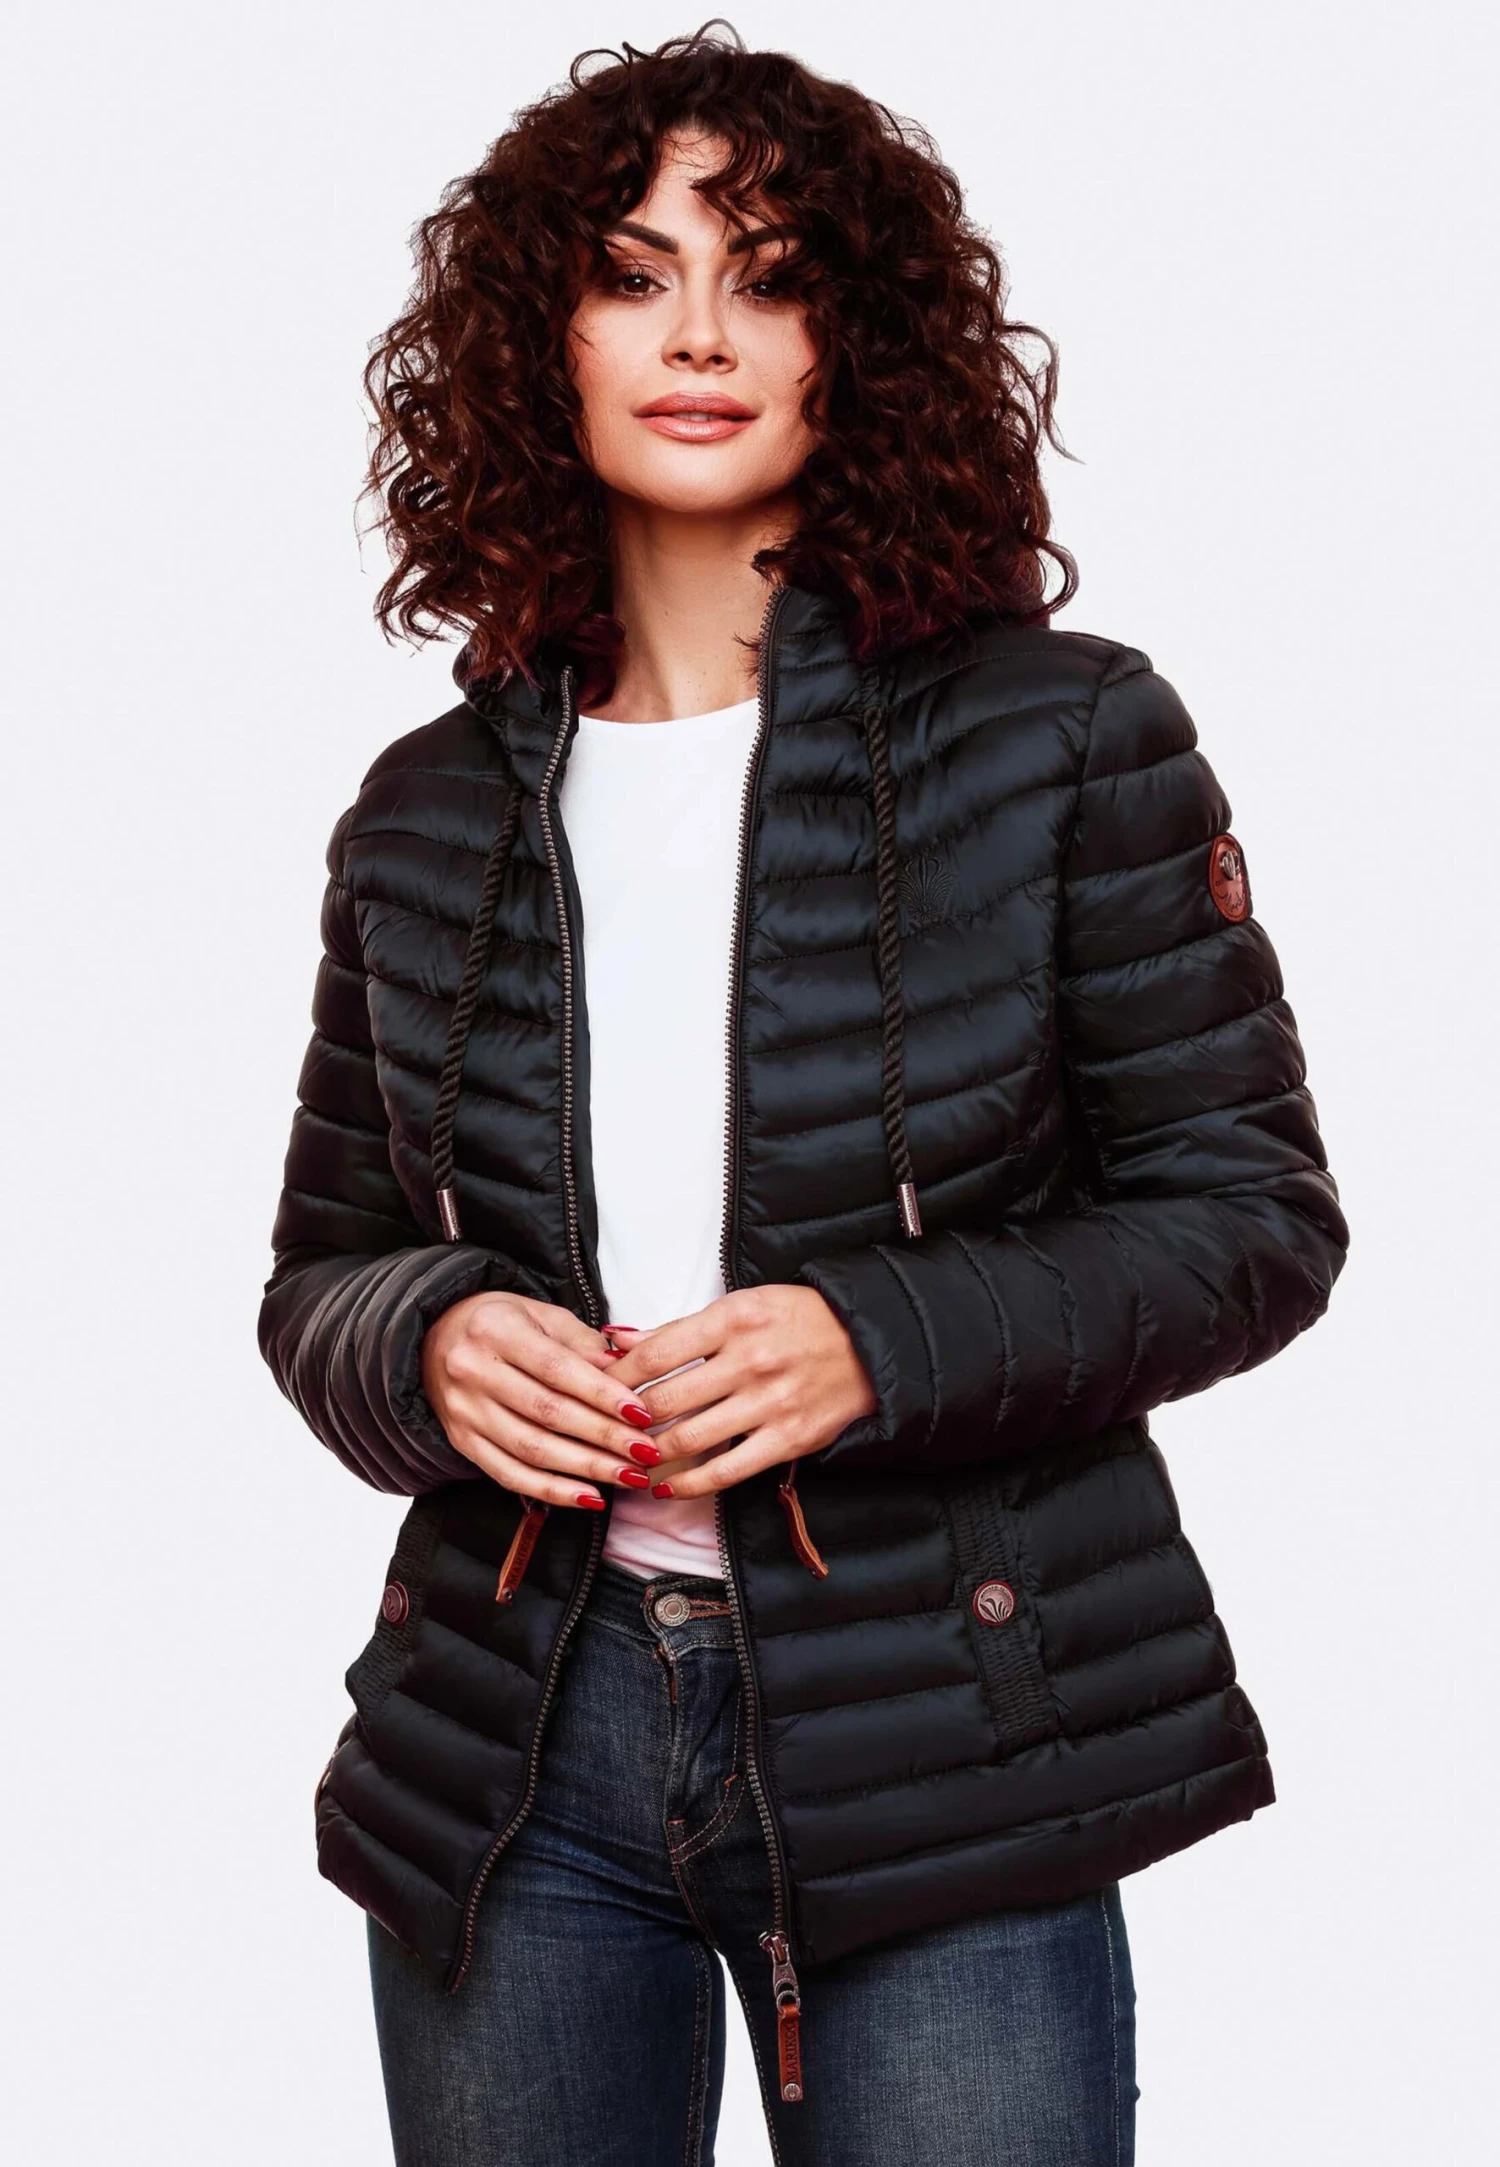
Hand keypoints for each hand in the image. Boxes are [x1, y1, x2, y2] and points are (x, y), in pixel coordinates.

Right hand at [420, 1292, 664, 1507]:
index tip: (642, 1414)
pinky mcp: (462, 1442)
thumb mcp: (541, 1315)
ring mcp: (464, 1412)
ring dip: (586, 1469)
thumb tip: (627, 1372)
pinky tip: (589, 1497)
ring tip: (629, 1476)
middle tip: (647, 1452)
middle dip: (604, 1437)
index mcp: (494, 1330)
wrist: (437, 1337)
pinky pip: (509, 1475)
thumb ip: (582, 1344)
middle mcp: (473, 1371)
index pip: (556, 1369)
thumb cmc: (502, 1323)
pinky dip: (552, 1491)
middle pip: (547, 1413)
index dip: (602, 1394)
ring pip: (532, 1450)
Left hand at [602, 1285, 877, 1497]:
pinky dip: (688, 1484)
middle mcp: (750, 1361)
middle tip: (600, 1433)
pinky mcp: (788, 1439)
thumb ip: (678, 1330)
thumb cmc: (796, 1319)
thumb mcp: (739, 1307)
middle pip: (664, 1400)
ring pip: (688, 1439)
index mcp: (733, 1319)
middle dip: (623, 1422)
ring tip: (625, 1461)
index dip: (616, 1378)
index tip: (593, 1390)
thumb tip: (617, 1339)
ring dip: (647, 1456)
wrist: (868, 1341)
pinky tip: (664, 1488)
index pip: (655, 1354)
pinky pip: (726, 1470)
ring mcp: (770, 1403)